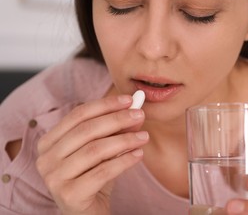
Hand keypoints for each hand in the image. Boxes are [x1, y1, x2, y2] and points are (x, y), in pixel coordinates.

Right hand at [36, 95, 147, 214]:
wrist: (88, 213)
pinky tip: (139, 155)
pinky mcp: (69, 195)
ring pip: (95, 150)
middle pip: (86, 130)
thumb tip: (136, 106)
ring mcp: (54, 178)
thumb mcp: (104, 150)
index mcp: (49, 142)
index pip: (78, 115)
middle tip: (140, 115)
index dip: (105, 105)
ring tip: (144, 137)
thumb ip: (116, 129)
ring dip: (124, 140)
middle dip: (117, 119)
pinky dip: (124, 160)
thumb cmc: (94, 177)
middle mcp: (46, 158)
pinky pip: (102, 172)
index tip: (129, 100)